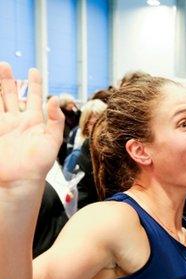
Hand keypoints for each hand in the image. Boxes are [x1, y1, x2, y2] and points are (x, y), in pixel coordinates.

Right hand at [0, 62, 63, 185]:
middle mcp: (16, 121)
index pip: (34, 97)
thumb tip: (55, 100)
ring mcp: (2, 127)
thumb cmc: (38, 165)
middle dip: (7, 80)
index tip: (34, 70)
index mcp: (33, 122)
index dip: (35, 84)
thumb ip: (55, 121)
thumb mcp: (52, 142)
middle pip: (10, 95)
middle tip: (4, 65)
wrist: (19, 181)